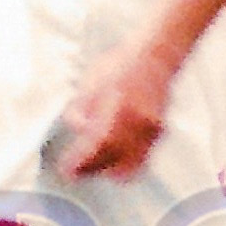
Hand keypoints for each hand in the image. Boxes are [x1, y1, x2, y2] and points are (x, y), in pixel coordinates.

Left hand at [59, 46, 177, 180]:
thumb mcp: (90, 82)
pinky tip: (114, 156)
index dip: (78, 164)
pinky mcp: (158, 132)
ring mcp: (149, 131)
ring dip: (109, 170)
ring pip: (128, 166)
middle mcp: (134, 125)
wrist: (156, 54)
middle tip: (77, 170)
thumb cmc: (123, 64)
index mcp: (114, 111)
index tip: (67, 170)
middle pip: (110, 162)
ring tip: (95, 166)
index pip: (93, 149)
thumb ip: (80, 109)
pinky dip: (126, 162)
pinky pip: (141, 158)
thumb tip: (79, 130)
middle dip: (91, 170)